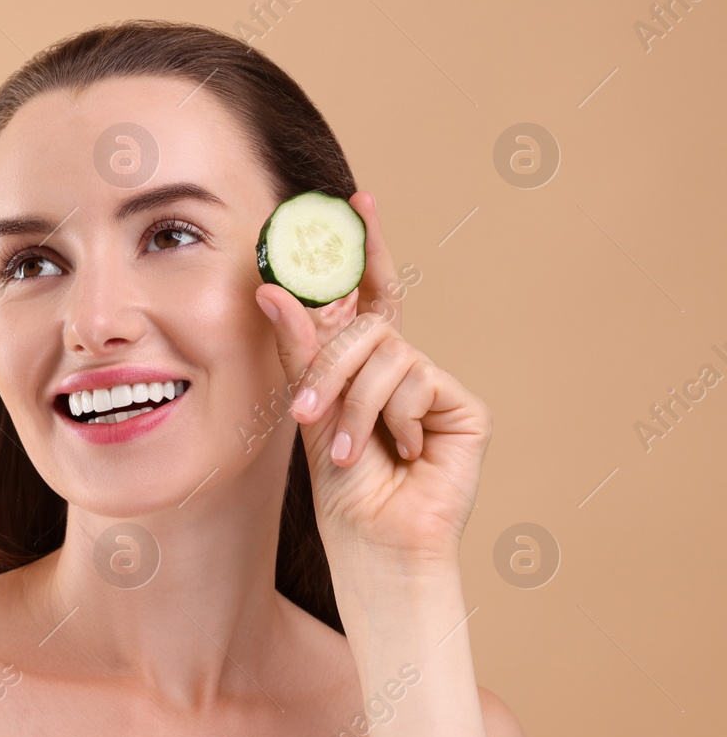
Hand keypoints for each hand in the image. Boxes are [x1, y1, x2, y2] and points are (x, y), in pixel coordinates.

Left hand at [254, 191, 490, 568]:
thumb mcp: (310, 405)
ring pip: (388, 354)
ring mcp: (435, 383)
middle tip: (307, 411)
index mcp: (364, 361)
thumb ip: (299, 346)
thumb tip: (271, 286)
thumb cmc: (341, 483)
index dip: (367, 246)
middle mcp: (402, 364)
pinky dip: (397, 418)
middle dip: (331, 364)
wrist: (373, 538)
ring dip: (357, 405)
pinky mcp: (465, 407)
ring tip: (353, 450)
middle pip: (366, 325)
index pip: (368, 292)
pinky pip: (419, 380)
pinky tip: (404, 453)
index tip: (358, 197)